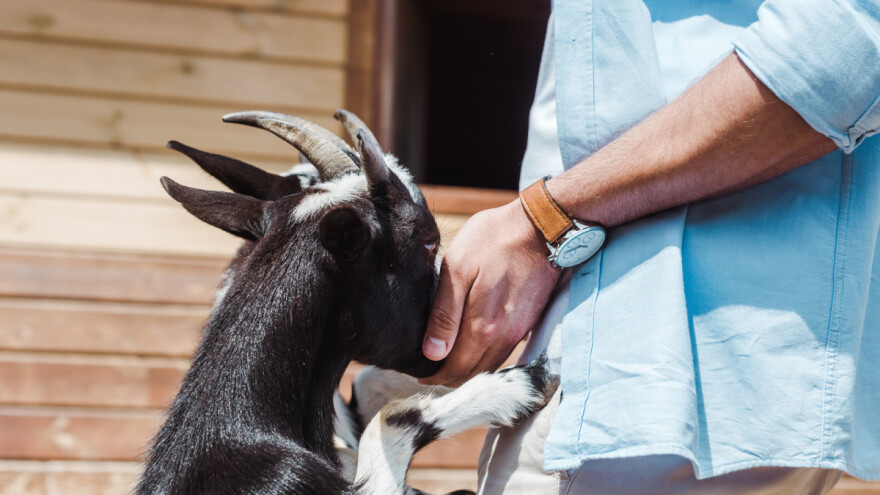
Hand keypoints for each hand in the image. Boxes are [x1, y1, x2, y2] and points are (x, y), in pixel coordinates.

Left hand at [419, 200, 561, 385]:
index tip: (420, 374)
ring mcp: (520, 331)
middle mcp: (504, 337)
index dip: (435, 377)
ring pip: (490, 366)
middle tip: (430, 370)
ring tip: (449, 360)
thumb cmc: (494, 240)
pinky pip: (504, 352)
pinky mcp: (529, 322)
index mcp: (483, 328)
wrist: (541, 226)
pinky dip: (486, 358)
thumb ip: (445, 314)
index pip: (455, 369)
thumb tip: (432, 352)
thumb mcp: (458, 268)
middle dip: (450, 377)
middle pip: (473, 374)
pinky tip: (475, 346)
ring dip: (469, 369)